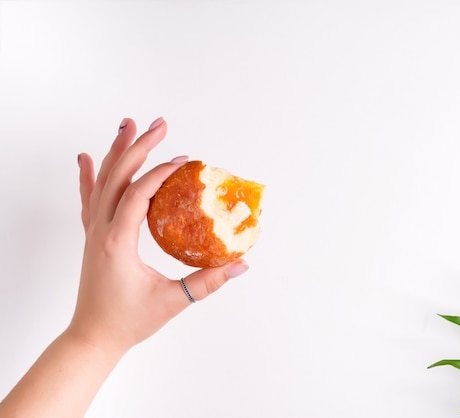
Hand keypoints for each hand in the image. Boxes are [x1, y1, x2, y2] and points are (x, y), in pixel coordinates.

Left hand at [68, 117, 248, 353]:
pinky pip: (88, 198)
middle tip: (159, 124)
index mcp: (118, 242)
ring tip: (128, 125)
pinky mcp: (94, 237)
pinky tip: (86, 157)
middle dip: (138, 146)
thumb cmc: (128, 321)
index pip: (138, 195)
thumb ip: (208, 282)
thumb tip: (240, 265)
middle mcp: (101, 231)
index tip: (183, 161)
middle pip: (117, 177)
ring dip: (116, 152)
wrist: (93, 337)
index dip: (160, 173)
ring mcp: (94, 232)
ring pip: (101, 181)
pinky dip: (88, 175)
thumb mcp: (172, 301)